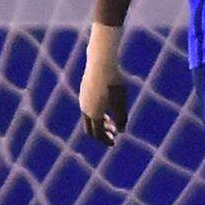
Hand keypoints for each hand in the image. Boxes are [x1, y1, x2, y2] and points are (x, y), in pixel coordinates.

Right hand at [79, 26, 128, 144]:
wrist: (101, 62)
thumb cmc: (114, 83)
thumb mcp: (121, 102)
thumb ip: (121, 118)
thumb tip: (121, 131)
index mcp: (94, 114)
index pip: (97, 134)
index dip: (105, 140)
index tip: (113, 142)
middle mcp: (85, 109)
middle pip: (90, 128)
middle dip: (101, 133)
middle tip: (112, 133)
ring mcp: (82, 99)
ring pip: (88, 117)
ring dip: (99, 122)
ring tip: (110, 121)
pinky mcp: (83, 91)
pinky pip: (87, 107)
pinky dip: (96, 113)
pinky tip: (105, 106)